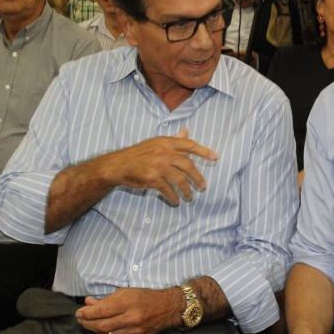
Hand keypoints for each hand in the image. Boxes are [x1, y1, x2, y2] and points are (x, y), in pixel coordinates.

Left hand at [75, 287, 184, 333]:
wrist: (168, 308)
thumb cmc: (145, 297)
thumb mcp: (126, 292)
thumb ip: (106, 299)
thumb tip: (88, 303)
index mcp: (129, 303)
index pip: (101, 311)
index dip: (86, 313)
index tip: (78, 313)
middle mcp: (132, 319)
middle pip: (101, 326)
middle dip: (87, 323)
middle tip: (81, 320)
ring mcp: (135, 331)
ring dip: (95, 331)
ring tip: (90, 325)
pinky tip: (104, 330)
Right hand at [100, 128, 217, 205]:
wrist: (118, 165)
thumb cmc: (139, 155)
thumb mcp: (156, 143)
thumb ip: (172, 140)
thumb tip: (186, 131)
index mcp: (165, 142)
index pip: (189, 145)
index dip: (204, 151)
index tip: (216, 157)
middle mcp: (163, 152)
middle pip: (187, 165)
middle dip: (197, 177)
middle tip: (203, 187)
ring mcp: (157, 165)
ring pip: (179, 179)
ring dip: (187, 191)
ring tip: (190, 197)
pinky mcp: (151, 178)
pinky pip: (168, 189)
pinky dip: (173, 197)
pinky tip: (175, 201)